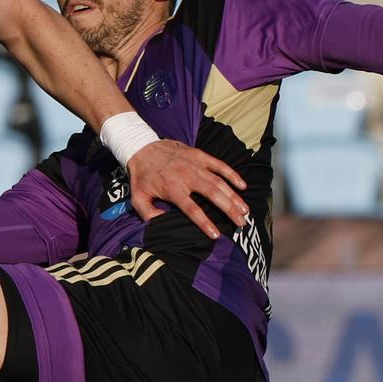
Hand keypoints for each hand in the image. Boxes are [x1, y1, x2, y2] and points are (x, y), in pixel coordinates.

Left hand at [125, 140, 249, 240]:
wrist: (142, 146)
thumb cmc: (142, 176)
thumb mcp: (137, 197)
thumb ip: (148, 213)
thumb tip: (161, 224)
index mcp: (173, 189)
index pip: (192, 209)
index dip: (204, 222)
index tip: (216, 234)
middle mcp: (187, 176)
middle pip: (212, 195)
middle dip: (229, 210)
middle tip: (241, 223)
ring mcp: (195, 165)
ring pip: (219, 182)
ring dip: (234, 196)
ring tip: (245, 211)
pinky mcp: (200, 155)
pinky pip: (219, 165)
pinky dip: (232, 175)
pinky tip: (243, 186)